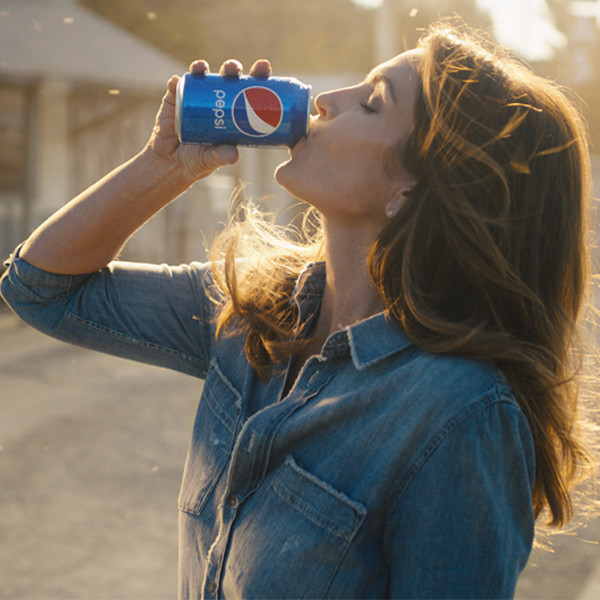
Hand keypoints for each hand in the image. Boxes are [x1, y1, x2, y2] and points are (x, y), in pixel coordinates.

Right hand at [147, 58, 271, 182]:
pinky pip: (175, 88)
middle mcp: (214, 99)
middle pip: (226, 78)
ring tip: (202, 68)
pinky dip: (176, 83)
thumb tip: (233, 156)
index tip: (263, 68)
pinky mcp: (173, 100)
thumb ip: (221, 156)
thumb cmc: (199, 160)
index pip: (248, 90)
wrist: (172, 164)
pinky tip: (177, 81)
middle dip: (232, 68)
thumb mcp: (212, 159)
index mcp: (232, 111)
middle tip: (234, 69)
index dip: (256, 77)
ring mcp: (193, 97)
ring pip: (200, 77)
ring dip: (202, 69)